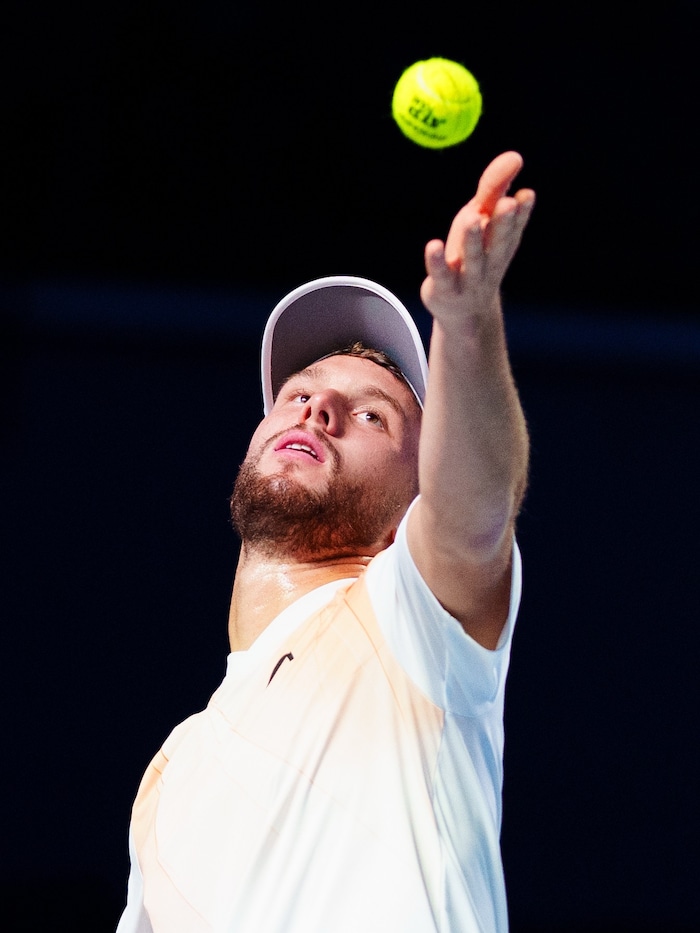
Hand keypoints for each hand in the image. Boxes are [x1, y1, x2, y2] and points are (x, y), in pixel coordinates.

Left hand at [420, 151, 534, 324]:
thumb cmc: (475, 255)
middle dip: (503, 224)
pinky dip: (436, 261)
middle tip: (508, 203)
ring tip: (472, 218)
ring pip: (472, 259)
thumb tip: (515, 156)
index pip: (514, 228)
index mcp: (502, 244)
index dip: (521, 213)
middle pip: (497, 243)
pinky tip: (432, 245)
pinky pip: (441, 275)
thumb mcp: (483, 220)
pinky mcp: (444, 288)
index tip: (526, 195)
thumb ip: (494, 189)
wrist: (465, 313)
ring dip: (473, 240)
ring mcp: (467, 278)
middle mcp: (489, 261)